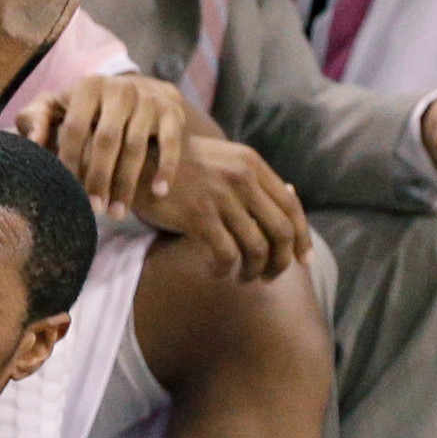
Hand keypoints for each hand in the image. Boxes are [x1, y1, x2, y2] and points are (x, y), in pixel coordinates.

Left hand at [16, 73, 188, 216]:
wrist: (137, 94)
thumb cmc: (85, 109)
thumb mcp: (57, 107)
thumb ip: (36, 120)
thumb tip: (33, 142)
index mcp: (88, 87)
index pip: (75, 128)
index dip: (69, 160)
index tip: (66, 189)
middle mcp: (120, 89)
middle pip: (106, 140)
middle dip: (98, 178)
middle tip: (93, 209)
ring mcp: (149, 100)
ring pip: (136, 147)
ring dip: (126, 184)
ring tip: (117, 213)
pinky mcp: (173, 112)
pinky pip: (170, 144)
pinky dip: (166, 169)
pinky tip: (159, 192)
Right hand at [144, 132, 311, 278]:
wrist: (133, 159)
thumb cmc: (177, 164)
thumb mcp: (220, 159)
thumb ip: (253, 176)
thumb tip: (292, 194)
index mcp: (251, 163)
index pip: (291, 206)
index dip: (302, 238)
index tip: (303, 260)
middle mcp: (242, 177)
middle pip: (282, 231)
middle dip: (281, 261)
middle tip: (270, 277)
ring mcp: (221, 197)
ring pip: (257, 247)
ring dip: (253, 271)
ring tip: (242, 278)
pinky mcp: (199, 216)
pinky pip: (227, 254)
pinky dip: (225, 270)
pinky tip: (215, 272)